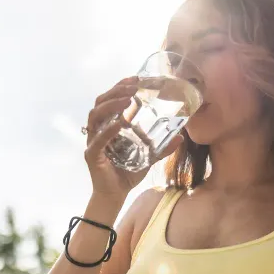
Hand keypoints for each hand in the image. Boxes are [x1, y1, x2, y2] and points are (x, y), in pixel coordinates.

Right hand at [84, 76, 182, 197]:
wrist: (116, 195)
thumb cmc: (128, 173)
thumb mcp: (149, 157)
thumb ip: (162, 146)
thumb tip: (180, 136)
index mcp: (109, 125)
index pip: (111, 99)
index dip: (120, 86)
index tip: (135, 78)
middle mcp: (98, 129)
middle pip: (101, 102)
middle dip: (116, 91)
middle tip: (133, 86)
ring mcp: (93, 141)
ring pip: (96, 115)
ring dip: (111, 105)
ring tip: (126, 99)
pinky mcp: (92, 154)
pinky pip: (98, 138)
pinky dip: (109, 129)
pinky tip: (120, 123)